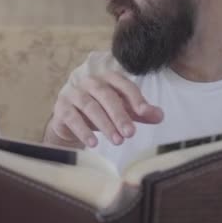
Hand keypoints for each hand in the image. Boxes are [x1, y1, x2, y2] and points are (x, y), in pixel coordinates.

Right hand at [44, 72, 163, 147]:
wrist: (70, 122)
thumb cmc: (100, 112)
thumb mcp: (122, 112)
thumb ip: (140, 112)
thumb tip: (160, 116)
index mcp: (107, 79)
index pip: (123, 84)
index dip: (135, 98)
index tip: (146, 113)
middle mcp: (89, 82)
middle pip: (105, 95)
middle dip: (119, 114)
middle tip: (130, 133)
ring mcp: (73, 93)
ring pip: (89, 106)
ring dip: (104, 124)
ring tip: (117, 141)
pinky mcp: (61, 108)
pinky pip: (72, 118)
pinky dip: (83, 130)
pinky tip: (93, 143)